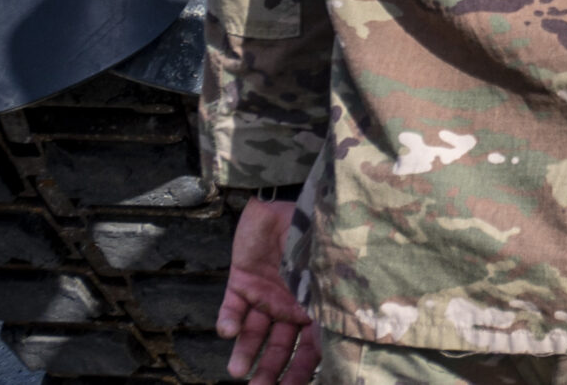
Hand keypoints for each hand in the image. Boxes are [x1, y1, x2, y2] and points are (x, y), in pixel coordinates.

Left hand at [218, 198, 318, 383]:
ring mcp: (265, 293)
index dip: (299, 371)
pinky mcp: (242, 280)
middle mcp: (289, 305)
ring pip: (253, 332)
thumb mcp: (332, 275)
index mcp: (315, 307)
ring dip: (244, 352)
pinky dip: (229, 321)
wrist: (293, 198)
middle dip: (268, 370)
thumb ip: (330, 308)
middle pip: (277, 346)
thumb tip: (339, 348)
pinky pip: (232, 306)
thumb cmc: (323, 236)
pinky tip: (228, 331)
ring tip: (235, 371)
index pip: (308, 348)